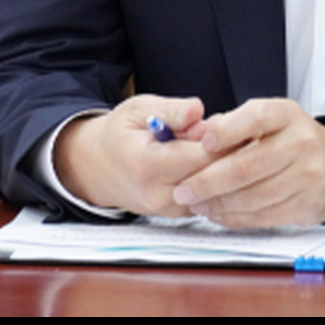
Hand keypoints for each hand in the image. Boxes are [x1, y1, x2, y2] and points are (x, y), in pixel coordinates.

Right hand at [53, 95, 214, 215]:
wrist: (99, 168)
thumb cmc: (119, 135)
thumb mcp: (138, 109)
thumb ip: (170, 110)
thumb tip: (197, 110)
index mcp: (147, 165)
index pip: (200, 156)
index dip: (219, 138)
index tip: (225, 122)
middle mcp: (159, 194)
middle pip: (212, 176)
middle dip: (224, 151)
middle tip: (224, 130)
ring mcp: (169, 209)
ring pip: (214, 189)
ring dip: (220, 166)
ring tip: (211, 144)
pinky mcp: (179, 215)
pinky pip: (208, 196)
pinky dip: (212, 177)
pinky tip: (204, 160)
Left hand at [171, 99, 324, 227]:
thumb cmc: (289, 137)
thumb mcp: (265, 118)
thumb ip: (229, 123)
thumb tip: (194, 133)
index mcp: (285, 114)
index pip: (256, 118)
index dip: (227, 130)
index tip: (203, 143)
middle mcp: (300, 142)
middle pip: (248, 165)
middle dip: (209, 181)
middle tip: (183, 188)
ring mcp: (307, 175)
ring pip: (254, 196)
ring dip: (219, 203)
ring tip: (196, 203)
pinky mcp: (307, 205)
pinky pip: (264, 216)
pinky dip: (236, 217)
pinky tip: (218, 214)